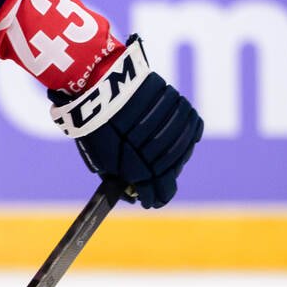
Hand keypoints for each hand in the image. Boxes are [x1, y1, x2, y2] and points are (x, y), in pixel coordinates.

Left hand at [49, 34, 202, 208]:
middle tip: (154, 182)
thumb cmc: (96, 123)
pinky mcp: (180, 107)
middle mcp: (161, 153)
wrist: (101, 84)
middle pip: (171, 173)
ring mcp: (173, 130)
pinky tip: (177, 138)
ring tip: (161, 157)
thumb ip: (118, 176)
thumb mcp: (100, 158)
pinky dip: (186, 134)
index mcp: (140, 169)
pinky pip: (190, 126)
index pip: (159, 193)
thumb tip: (131, 190)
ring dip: (174, 157)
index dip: (154, 199)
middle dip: (163, 180)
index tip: (150, 201)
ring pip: (183, 152)